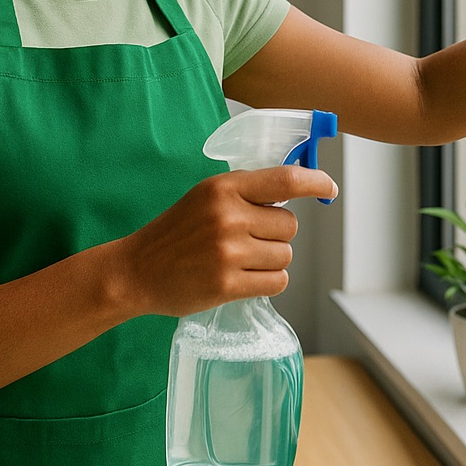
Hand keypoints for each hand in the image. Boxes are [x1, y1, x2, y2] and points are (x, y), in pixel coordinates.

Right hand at [113, 166, 337, 317]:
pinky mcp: (227, 284)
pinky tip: (243, 279)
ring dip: (271, 261)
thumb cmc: (176, 232)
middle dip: (277, 235)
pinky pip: (276, 282)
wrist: (136, 270)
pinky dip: (267, 282)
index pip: (286, 180)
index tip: (329, 188)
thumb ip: (246, 192)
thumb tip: (296, 188)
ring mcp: (229, 252)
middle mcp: (229, 216)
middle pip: (290, 226)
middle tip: (248, 241)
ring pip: (285, 256)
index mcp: (224, 188)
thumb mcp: (206, 197)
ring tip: (240, 261)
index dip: (316, 182)